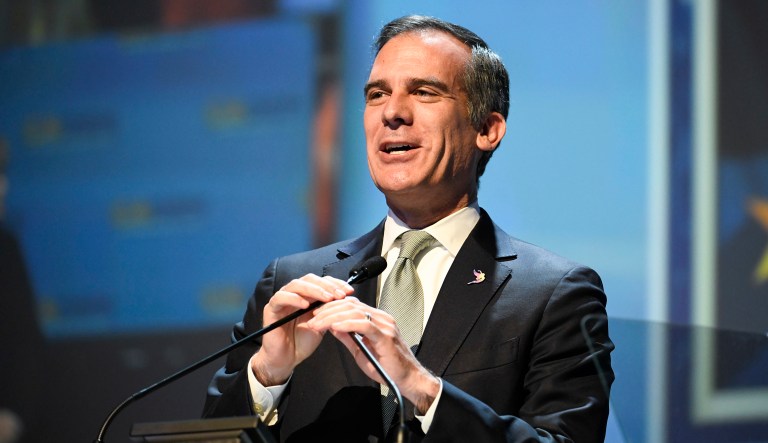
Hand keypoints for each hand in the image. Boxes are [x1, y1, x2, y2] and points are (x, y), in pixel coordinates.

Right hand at [251, 274, 353, 385]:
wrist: (287, 359)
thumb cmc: (302, 342)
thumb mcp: (322, 324)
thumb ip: (330, 310)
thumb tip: (347, 298)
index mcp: (307, 296)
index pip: (320, 281)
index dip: (335, 283)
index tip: (349, 290)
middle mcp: (294, 294)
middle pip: (309, 279)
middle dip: (327, 285)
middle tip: (340, 295)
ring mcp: (282, 300)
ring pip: (296, 284)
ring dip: (314, 290)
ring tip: (327, 298)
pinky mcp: (271, 308)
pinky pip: (280, 297)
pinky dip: (294, 298)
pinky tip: (306, 305)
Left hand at [306, 298, 440, 412]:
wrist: (407, 379)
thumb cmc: (388, 367)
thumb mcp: (361, 350)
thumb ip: (348, 337)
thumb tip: (332, 326)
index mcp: (376, 319)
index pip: (350, 305)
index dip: (331, 307)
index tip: (315, 315)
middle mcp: (381, 318)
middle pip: (350, 305)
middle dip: (327, 310)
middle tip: (312, 319)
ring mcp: (384, 325)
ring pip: (355, 312)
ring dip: (332, 317)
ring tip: (318, 324)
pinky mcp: (386, 336)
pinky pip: (364, 325)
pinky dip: (347, 324)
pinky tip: (334, 327)